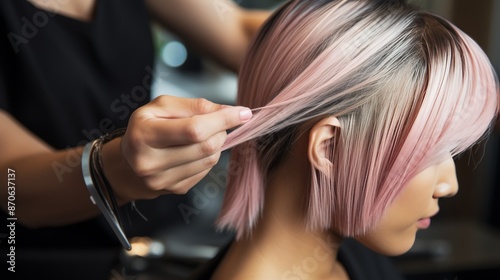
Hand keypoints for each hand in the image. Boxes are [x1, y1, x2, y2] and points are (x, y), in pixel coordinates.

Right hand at [118, 95, 251, 199]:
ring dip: (217, 143)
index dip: (222, 120)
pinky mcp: (176, 190)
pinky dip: (209, 156)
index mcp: (145, 135)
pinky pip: (206, 170)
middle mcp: (151, 162)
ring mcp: (164, 180)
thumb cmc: (146, 128)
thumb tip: (227, 110)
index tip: (243, 113)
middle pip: (205, 146)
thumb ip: (194, 105)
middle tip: (218, 121)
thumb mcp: (161, 107)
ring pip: (209, 159)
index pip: (194, 129)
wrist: (128, 163)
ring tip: (206, 133)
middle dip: (221, 130)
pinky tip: (196, 149)